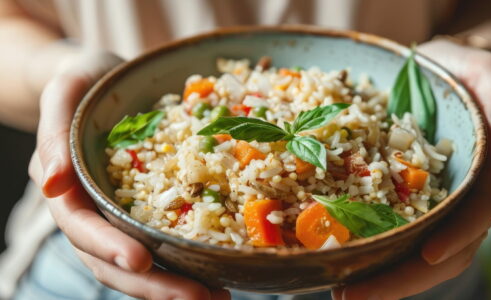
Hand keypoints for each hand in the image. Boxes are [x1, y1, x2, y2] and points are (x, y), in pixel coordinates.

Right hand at [28, 51, 229, 299]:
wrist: (106, 81)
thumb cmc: (86, 81)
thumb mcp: (67, 92)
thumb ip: (55, 134)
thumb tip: (51, 184)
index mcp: (69, 189)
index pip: (83, 227)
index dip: (109, 247)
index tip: (142, 261)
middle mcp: (93, 211)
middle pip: (113, 261)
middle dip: (153, 284)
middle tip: (199, 298)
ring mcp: (120, 215)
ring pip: (140, 263)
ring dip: (174, 286)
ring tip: (217, 298)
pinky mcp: (146, 210)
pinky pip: (163, 243)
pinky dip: (186, 263)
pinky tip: (218, 274)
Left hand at [332, 39, 490, 298]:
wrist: (434, 69)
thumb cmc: (460, 70)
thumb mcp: (484, 72)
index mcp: (482, 174)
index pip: (474, 216)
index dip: (455, 238)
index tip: (426, 256)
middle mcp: (456, 197)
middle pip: (441, 251)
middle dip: (403, 278)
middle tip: (355, 296)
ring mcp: (427, 201)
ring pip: (414, 252)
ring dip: (382, 277)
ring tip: (341, 292)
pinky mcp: (399, 196)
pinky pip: (389, 231)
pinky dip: (370, 252)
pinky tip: (340, 261)